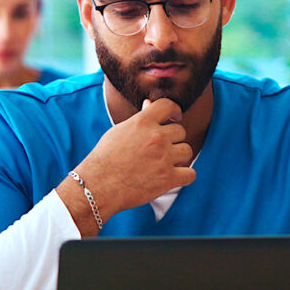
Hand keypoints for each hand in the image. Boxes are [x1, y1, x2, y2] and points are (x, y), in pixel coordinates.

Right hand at [69, 98, 195, 220]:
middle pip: (181, 131)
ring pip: (187, 151)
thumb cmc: (104, 159)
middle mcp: (156, 137)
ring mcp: (164, 158)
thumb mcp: (119, 132)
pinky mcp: (168, 178)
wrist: (98, 186)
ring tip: (164, 164)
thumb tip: (149, 104)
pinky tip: (174, 177)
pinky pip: (191, 174)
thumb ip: (139, 119)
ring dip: (179, 157)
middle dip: (173, 140)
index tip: (173, 118)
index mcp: (143, 122)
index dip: (174, 111)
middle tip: (161, 149)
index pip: (168, 106)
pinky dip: (185, 176)